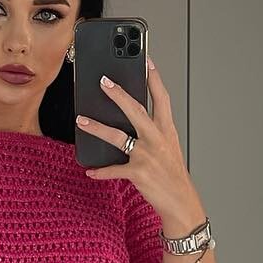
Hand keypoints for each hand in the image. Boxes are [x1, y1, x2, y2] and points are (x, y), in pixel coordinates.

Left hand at [77, 56, 203, 230]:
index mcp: (167, 131)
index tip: (146, 60)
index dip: (154, 78)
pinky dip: (101, 171)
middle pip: (136, 110)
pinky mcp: (138, 174)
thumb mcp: (169, 148)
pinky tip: (90, 170)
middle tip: (103, 80)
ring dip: (97, 127)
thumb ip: (153, 133)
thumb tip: (131, 120)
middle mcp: (157, 140)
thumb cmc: (173, 175)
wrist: (181, 202)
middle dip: (119, 94)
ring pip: (118, 137)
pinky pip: (114, 171)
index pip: (162, 98)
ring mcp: (147, 156)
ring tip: (81, 120)